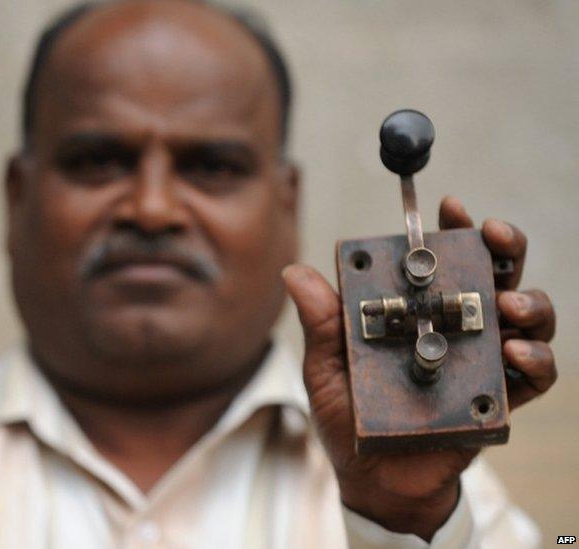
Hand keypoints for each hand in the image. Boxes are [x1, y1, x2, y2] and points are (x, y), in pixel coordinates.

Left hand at [281, 196, 555, 540]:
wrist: (370, 479)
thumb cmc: (348, 416)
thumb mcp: (326, 367)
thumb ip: (321, 323)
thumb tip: (295, 272)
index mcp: (416, 310)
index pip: (442, 261)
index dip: (453, 229)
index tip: (451, 208)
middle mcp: (455, 326)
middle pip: (494, 276)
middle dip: (503, 249)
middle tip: (495, 237)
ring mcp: (480, 360)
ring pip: (526, 316)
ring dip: (526, 301)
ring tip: (507, 305)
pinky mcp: (497, 399)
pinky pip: (533, 375)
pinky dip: (534, 359)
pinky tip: (514, 352)